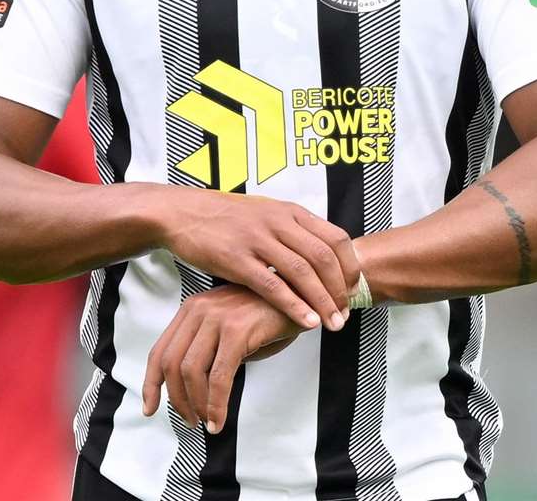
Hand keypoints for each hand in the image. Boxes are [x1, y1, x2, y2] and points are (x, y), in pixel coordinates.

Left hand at [141, 284, 307, 432]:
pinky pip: (219, 376)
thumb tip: (191, 391)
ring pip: (192, 372)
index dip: (151, 383)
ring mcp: (217, 318)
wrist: (301, 296)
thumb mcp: (229, 330)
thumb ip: (208, 351)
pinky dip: (217, 404)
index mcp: (191, 309)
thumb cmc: (266, 316)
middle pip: (172, 364)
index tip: (149, 408)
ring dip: (197, 405)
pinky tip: (220, 419)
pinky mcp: (237, 330)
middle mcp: (199, 310)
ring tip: (208, 422)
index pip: (159, 351)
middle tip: (190, 421)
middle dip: (177, 400)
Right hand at [157, 190, 358, 331]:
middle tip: (345, 314)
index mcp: (289, 212)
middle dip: (339, 290)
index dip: (349, 266)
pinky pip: (273, 286)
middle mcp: (278, 222)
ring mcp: (258, 239)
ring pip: (303, 272)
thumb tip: (319, 254)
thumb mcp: (266, 213)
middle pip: (324, 257)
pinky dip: (294, 306)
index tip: (352, 289)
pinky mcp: (237, 259)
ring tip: (333, 324)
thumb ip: (292, 230)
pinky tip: (306, 322)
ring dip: (323, 302)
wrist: (184, 212)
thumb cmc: (226, 217)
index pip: (335, 237)